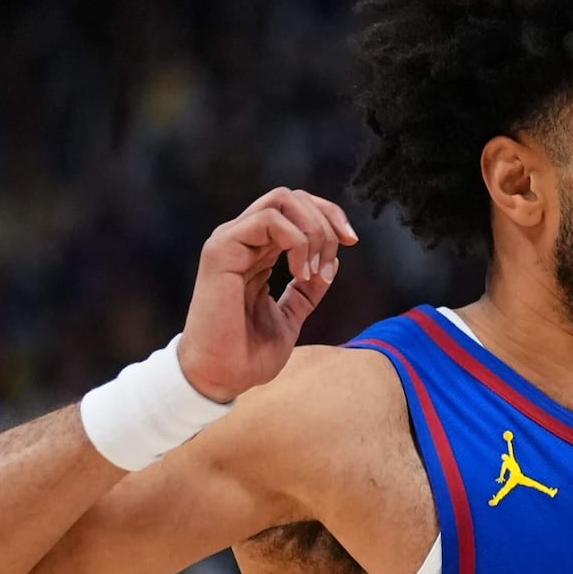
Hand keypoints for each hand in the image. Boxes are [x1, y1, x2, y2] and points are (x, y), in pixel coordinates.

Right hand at [182, 186, 357, 399]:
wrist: (222, 376)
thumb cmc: (249, 353)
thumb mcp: (291, 316)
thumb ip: (308, 290)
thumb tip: (333, 262)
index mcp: (258, 251)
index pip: (296, 209)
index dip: (329, 217)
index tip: (351, 243)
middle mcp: (243, 240)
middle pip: (292, 197)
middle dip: (327, 219)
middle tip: (336, 257)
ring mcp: (230, 241)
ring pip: (282, 201)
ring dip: (313, 232)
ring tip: (314, 272)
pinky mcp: (221, 250)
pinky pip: (267, 219)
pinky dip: (296, 242)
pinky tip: (301, 274)